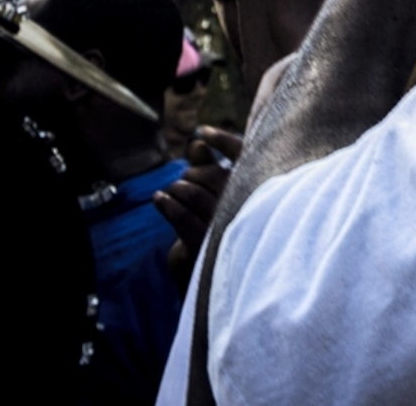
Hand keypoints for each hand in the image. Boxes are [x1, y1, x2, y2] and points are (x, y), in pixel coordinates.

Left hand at [157, 126, 243, 277]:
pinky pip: (182, 218)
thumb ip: (210, 168)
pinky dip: (166, 205)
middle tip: (182, 181)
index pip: (245, 157)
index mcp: (256, 193)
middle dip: (192, 173)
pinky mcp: (204, 245)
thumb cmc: (217, 234)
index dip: (223, 140)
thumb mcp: (215, 200)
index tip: (201, 133)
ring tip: (170, 193)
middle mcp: (246, 208)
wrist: (212, 283)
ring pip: (194, 194)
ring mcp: (226, 227)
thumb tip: (197, 143)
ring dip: (176, 189)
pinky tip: (158, 200)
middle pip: (212, 175)